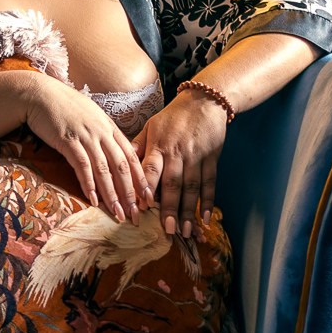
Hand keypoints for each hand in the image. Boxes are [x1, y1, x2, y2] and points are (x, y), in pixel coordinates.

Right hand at [18, 73, 151, 219]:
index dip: (140, 179)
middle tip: (136, 214)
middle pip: (122, 167)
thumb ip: (102, 132)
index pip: (131, 157)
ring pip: (105, 169)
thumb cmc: (63, 105)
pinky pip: (82, 166)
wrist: (40, 94)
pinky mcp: (68, 141)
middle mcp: (101, 132)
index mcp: (109, 127)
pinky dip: (89, 184)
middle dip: (130, 193)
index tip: (147, 198)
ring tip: (118, 213)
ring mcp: (86, 136)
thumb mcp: (90, 116)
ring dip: (112, 194)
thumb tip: (111, 151)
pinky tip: (93, 200)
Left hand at [133, 90, 230, 237]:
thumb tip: (119, 164)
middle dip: (169, 208)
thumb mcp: (151, 127)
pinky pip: (210, 183)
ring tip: (185, 231)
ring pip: (192, 188)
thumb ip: (137, 147)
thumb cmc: (173, 117)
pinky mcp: (212, 159)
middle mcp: (178, 153)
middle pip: (173, 184)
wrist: (205, 101)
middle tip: (166, 230)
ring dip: (188, 211)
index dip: (145, 189)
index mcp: (159, 146)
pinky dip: (209, 202)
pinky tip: (206, 219)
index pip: (150, 170)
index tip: (141, 208)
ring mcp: (197, 157)